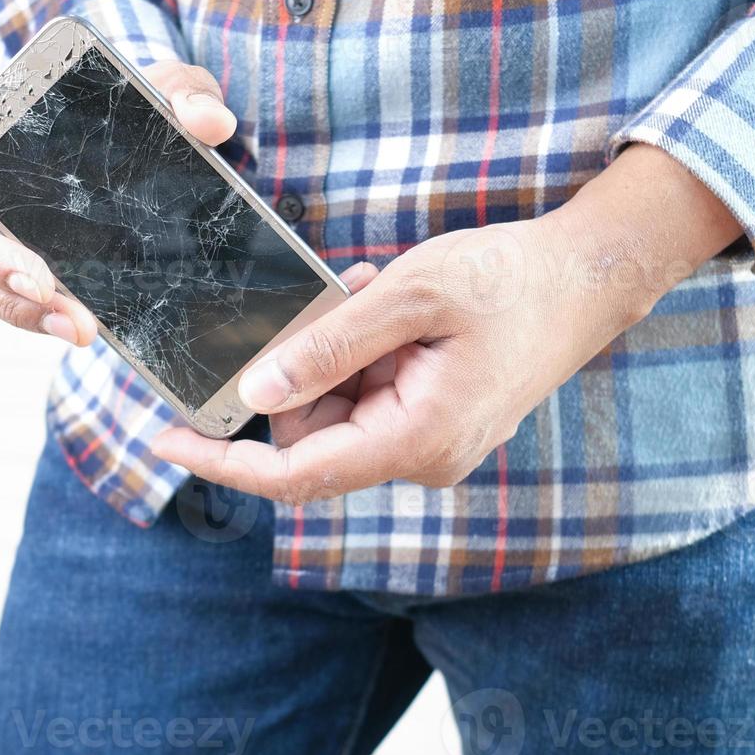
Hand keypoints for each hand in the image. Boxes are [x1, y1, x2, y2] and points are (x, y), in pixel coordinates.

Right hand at [0, 59, 235, 344]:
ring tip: (82, 334)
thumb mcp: (166, 88)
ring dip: (31, 318)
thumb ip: (183, 91)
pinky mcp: (38, 265)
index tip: (37, 276)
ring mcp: (6, 236)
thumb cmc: (140, 102)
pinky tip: (85, 330)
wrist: (153, 126)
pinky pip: (23, 301)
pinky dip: (48, 320)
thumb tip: (211, 121)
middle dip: (14, 298)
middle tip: (71, 322)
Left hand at [149, 144, 743, 502]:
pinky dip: (363, 353)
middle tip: (333, 302)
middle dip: (299, 370)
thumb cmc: (510, 281)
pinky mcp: (437, 422)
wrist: (589, 278)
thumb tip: (257, 390)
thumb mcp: (408, 297)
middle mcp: (421, 460)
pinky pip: (370, 396)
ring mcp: (431, 444)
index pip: (296, 476)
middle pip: (312, 434)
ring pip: (338, 409)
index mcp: (415, 442)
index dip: (223, 461)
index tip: (165, 436)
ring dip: (336, 352)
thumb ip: (329, 346)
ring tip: (375, 296)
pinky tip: (390, 310)